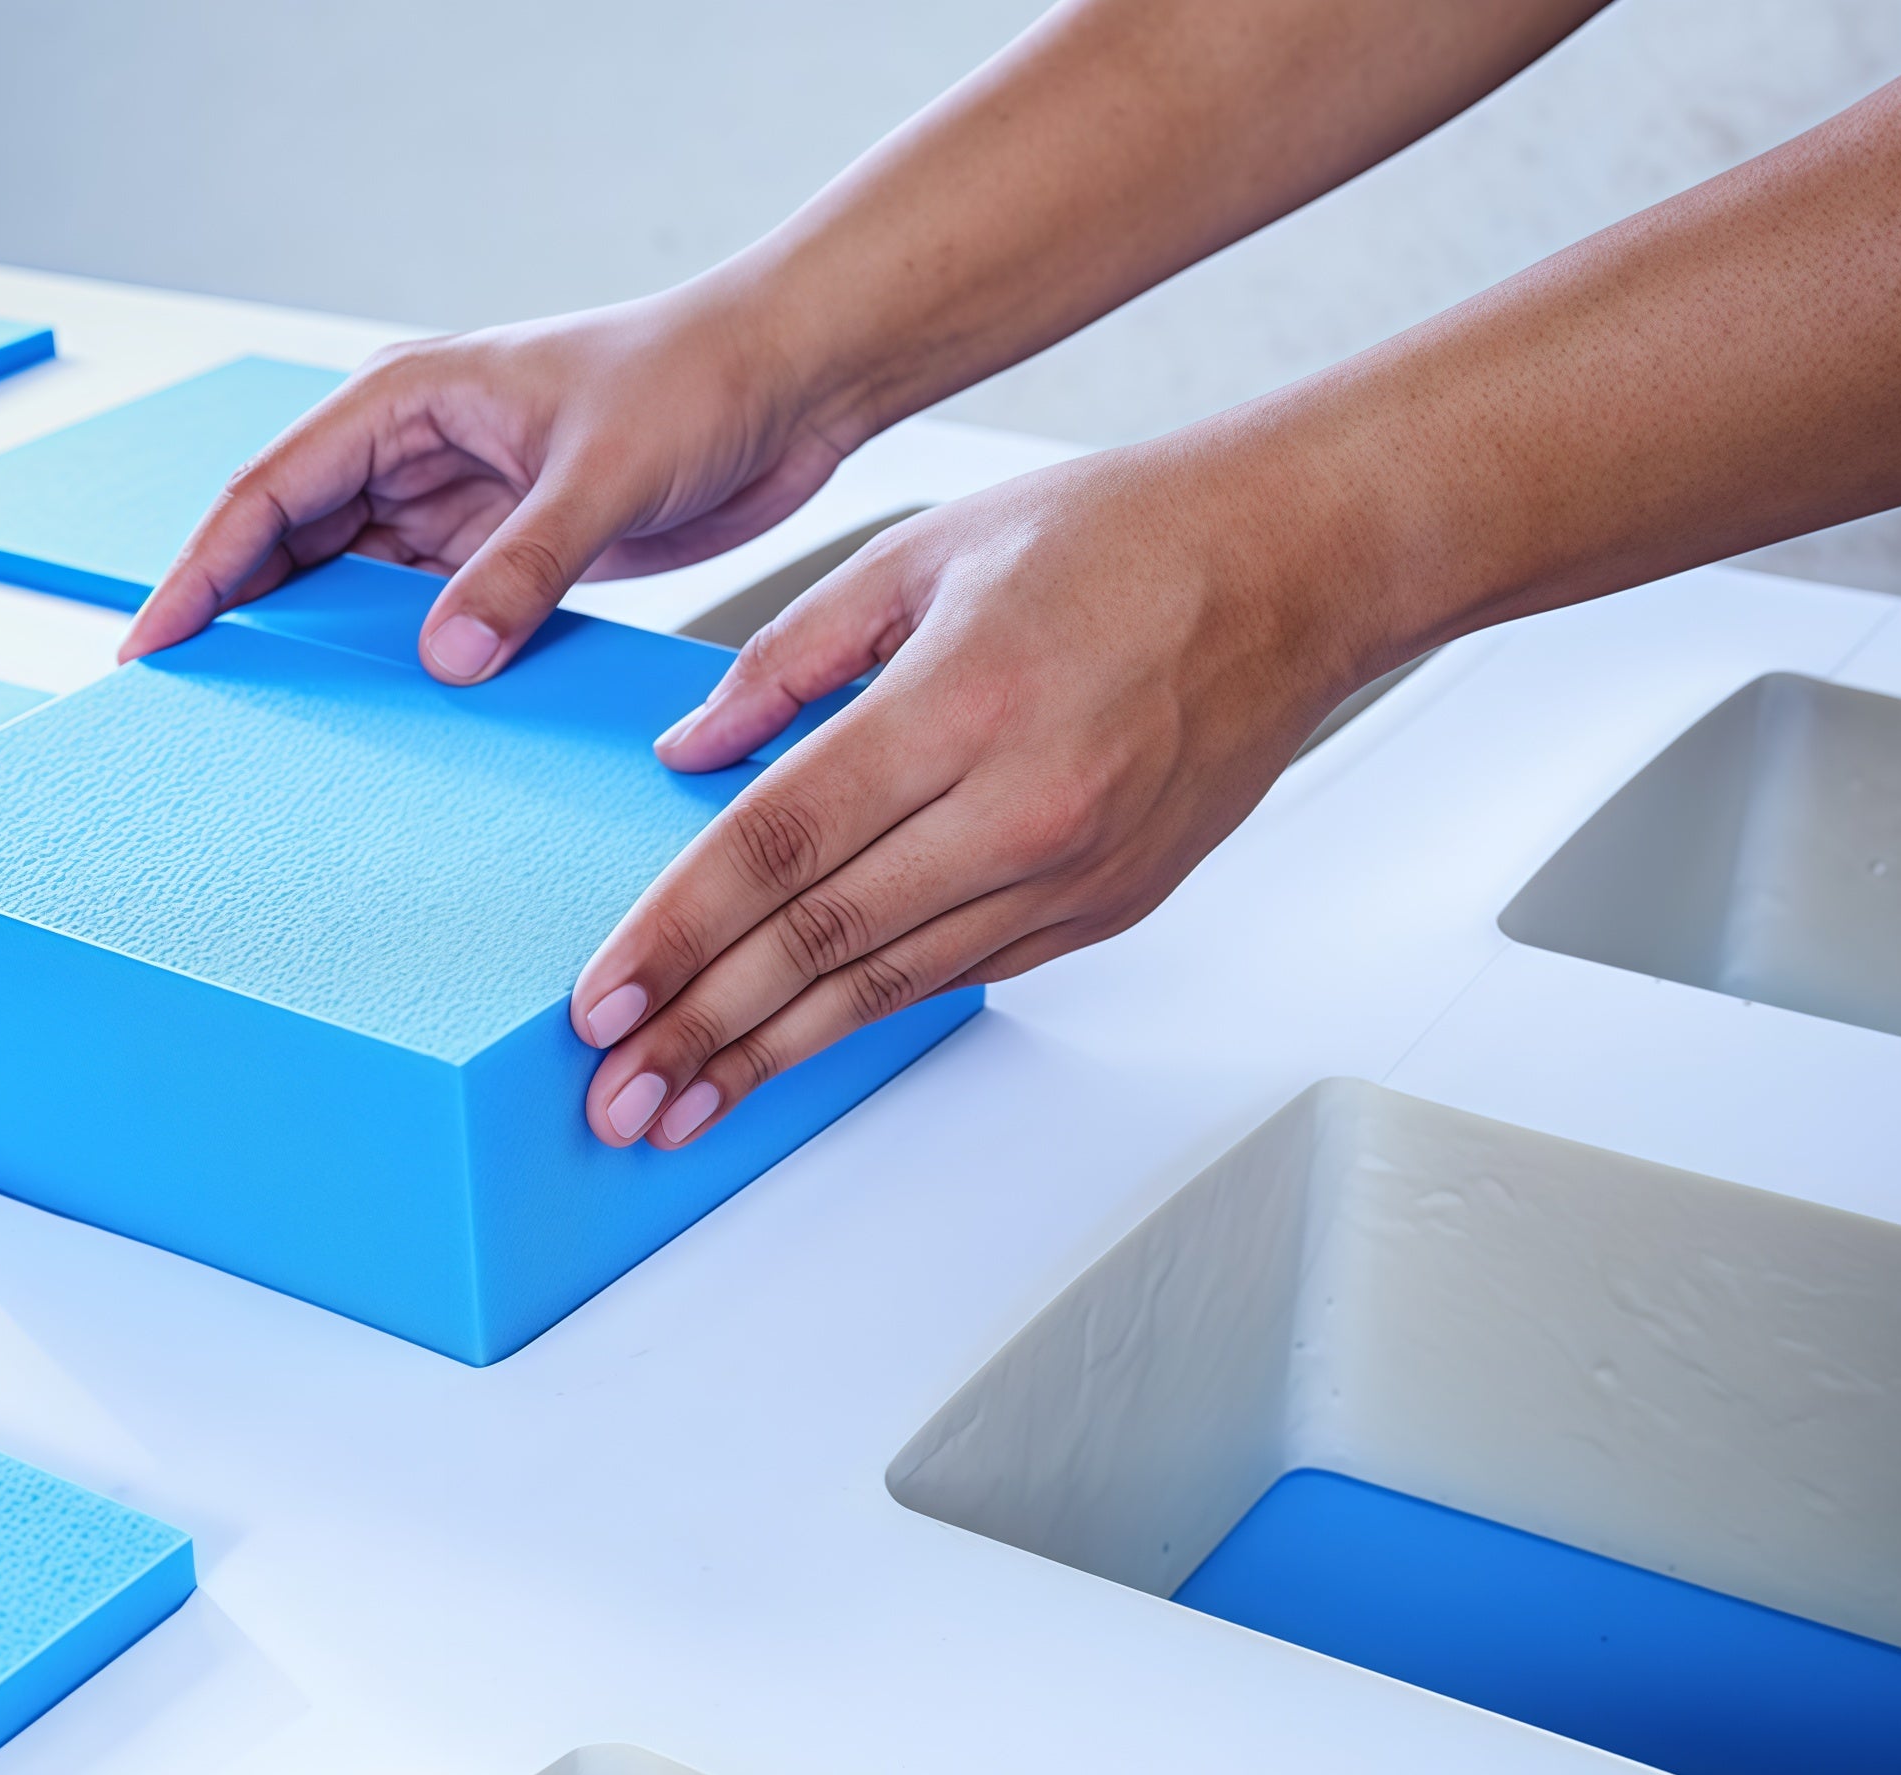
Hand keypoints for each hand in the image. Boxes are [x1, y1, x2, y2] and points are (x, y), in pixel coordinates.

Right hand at [118, 284, 859, 678]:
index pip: (267, 495)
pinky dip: (402, 668)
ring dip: (322, 655)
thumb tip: (446, 657)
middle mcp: (414, 455)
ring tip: (275, 735)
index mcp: (403, 400)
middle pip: (291, 550)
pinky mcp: (507, 557)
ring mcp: (458, 510)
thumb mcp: (602, 475)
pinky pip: (430, 621)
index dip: (201, 573)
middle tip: (195, 713)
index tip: (153, 646)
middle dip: (242, 623)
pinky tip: (383, 723)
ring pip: (353, 593)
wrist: (789, 381)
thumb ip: (521, 566)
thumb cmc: (696, 380)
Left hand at [568, 436, 1364, 1146]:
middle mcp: (1019, 807)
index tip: (602, 1002)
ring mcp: (1070, 873)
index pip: (778, 846)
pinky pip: (958, 976)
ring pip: (888, 986)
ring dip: (771, 1056)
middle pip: (822, 944)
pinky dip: (865, 1017)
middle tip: (616, 1097)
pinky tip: (791, 1052)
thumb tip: (687, 750)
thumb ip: (789, 657)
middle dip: (703, 1032)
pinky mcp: (1102, 909)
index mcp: (959, 703)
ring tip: (682, 1109)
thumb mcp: (924, 553)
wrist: (1298, 570)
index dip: (677, 935)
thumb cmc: (1119, 539)